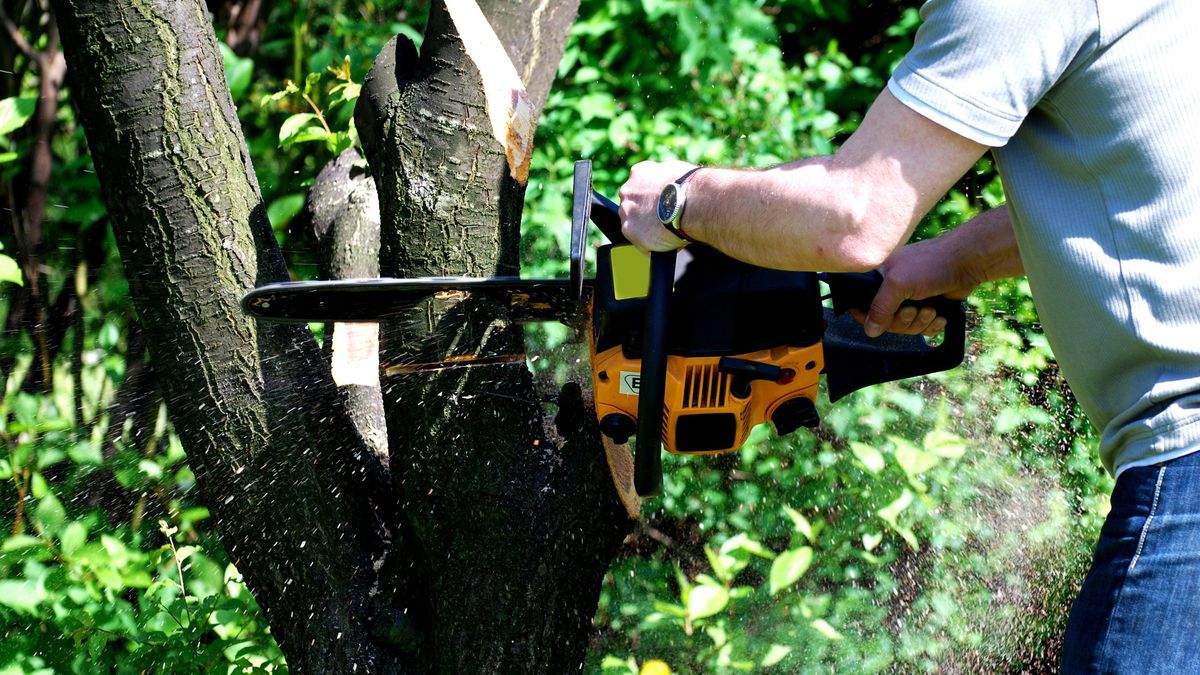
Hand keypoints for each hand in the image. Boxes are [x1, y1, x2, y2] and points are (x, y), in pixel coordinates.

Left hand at [618, 160, 696, 251]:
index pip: (640, 189)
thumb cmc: (691, 186)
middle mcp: (627, 191)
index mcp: (639, 173)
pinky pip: (640, 243)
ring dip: (648, 231)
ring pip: (634, 226)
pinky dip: (652, 247)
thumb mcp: (677, 171)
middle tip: (665, 220)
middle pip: (633, 207)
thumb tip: (670, 184)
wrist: (692, 202)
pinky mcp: (629, 231)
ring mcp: (626, 211)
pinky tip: (668, 243)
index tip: (662, 205)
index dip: (652, 199)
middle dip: (646, 214)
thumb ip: (665, 179)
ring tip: (669, 233)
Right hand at [851, 236, 978, 337]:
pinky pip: (922, 327)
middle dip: (903, 320)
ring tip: (931, 309)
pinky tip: (939, 315)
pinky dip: (931, 325)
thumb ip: (880, 307)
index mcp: (879, 277)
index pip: (863, 305)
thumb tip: (869, 329)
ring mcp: (911, 298)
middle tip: (914, 309)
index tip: (884, 320)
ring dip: (920, 323)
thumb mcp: (898, 283)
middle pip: (886, 322)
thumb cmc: (932, 263)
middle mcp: (893, 289)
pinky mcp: (927, 306)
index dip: (872, 318)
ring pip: (905, 326)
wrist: (968, 262)